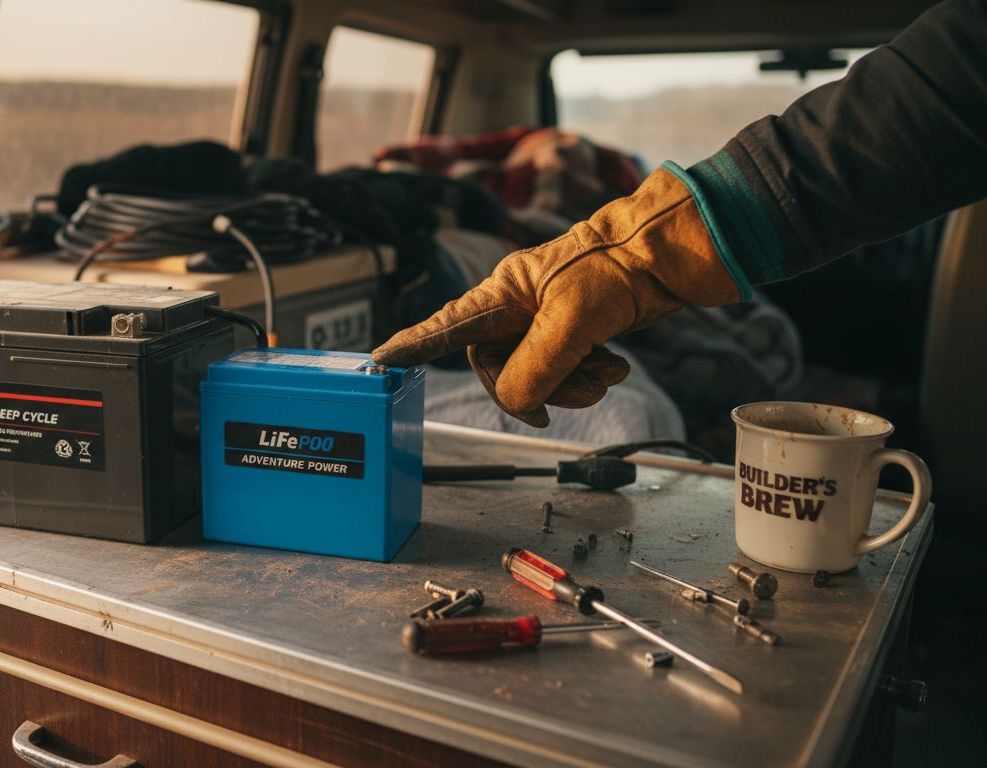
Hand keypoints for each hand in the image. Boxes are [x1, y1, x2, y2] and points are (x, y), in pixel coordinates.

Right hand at [372, 168, 742, 426]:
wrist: (678, 253)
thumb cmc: (623, 265)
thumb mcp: (573, 320)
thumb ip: (535, 367)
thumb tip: (516, 402)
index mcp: (504, 291)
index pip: (447, 326)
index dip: (413, 345)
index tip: (380, 361)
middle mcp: (518, 305)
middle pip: (499, 367)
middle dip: (534, 388)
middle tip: (564, 396)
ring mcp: (548, 318)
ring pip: (536, 374)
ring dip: (571, 385)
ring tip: (606, 372)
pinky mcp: (578, 329)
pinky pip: (565, 370)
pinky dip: (589, 376)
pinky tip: (615, 364)